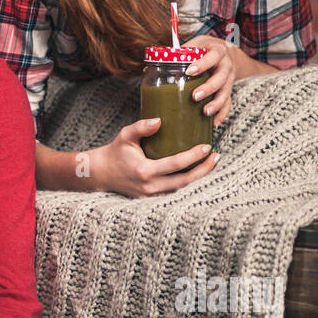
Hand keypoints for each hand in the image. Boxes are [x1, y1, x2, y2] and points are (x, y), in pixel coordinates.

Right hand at [93, 118, 218, 196]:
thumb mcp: (125, 136)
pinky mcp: (153, 198)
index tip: (206, 146)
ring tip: (211, 162)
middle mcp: (150, 186)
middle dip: (204, 170)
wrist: (101, 173)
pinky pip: (175, 190)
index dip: (193, 157)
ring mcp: (152, 195)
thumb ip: (142, 127)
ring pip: (182, 188)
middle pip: (185, 181)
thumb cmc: (115, 152)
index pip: (175, 165)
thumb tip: (160, 120)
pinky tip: (197, 170)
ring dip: (199, 176)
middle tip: (217, 156)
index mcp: (144, 171)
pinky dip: (188, 181)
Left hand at [184, 34, 236, 126]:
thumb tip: (155, 62)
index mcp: (218, 51)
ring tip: (205, 112)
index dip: (202, 64)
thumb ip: (181, 52)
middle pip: (221, 78)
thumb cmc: (206, 48)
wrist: (226, 52)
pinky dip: (222, 114)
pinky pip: (228, 103)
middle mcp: (226, 66)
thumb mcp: (196, 44)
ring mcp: (229, 79)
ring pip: (226, 92)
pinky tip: (214, 123)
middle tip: (195, 96)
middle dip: (209, 88)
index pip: (213, 57)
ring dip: (216, 104)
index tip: (189, 71)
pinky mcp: (229, 90)